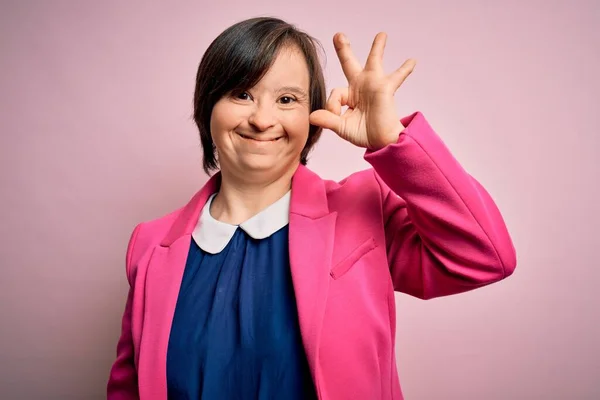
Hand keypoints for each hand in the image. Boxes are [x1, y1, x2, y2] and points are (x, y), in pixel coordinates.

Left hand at [309, 32, 415, 149]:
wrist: (381, 141)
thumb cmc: (363, 133)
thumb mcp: (342, 127)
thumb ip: (328, 120)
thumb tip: (312, 116)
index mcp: (349, 95)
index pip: (336, 93)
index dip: (333, 105)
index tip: (337, 115)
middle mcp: (360, 86)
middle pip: (349, 63)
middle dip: (343, 49)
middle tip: (338, 35)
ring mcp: (373, 85)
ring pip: (373, 61)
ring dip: (378, 47)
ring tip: (381, 35)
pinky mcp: (385, 88)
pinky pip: (397, 76)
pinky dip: (405, 69)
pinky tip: (412, 61)